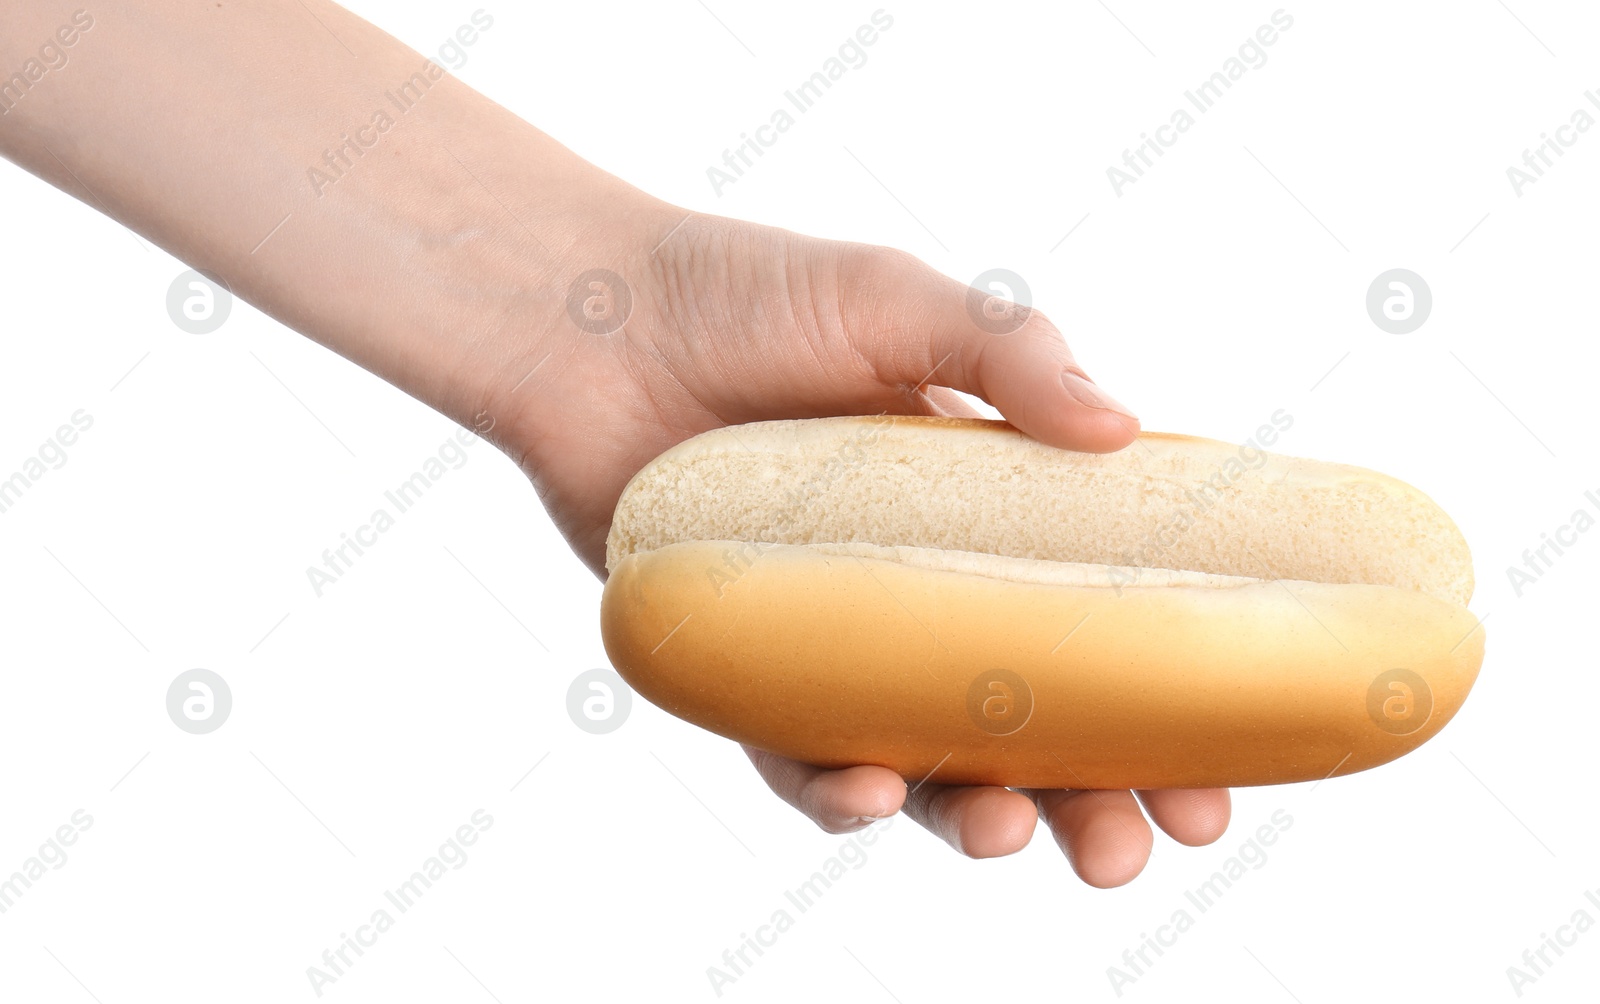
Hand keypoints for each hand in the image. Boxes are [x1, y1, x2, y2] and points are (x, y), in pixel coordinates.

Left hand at [491, 211, 1231, 885]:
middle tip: (1138, 845)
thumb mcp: (901, 300)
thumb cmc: (754, 294)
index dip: (1171, 707)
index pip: (1105, 627)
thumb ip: (1012, 352)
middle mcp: (926, 593)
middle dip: (1096, 802)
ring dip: (977, 818)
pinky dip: (835, 789)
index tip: (1228, 768)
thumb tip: (1125, 427)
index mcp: (993, 517)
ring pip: (925, 766)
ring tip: (1012, 835)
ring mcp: (839, 641)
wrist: (596, 318)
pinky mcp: (745, 670)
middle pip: (1031, 728)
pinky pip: (794, 758)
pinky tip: (869, 789)